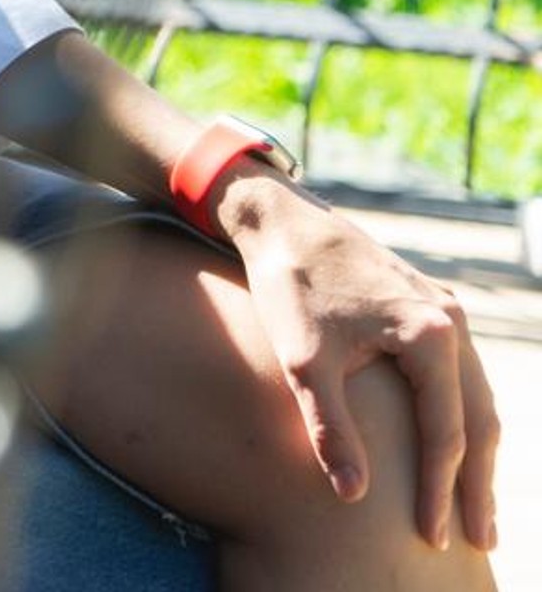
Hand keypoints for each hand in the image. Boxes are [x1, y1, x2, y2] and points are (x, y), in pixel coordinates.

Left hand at [216, 165, 499, 551]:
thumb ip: (330, 429)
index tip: (431, 537)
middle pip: (477, 418)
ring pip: (476, 395)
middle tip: (479, 540)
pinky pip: (460, 371)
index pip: (444, 432)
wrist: (278, 218)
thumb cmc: (287, 286)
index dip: (437, 490)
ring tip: (471, 505)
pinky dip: (462, 413)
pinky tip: (452, 442)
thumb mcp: (303, 362)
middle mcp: (450, 319)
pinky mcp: (427, 302)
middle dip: (475, 483)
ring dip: (475, 451)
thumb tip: (354, 496)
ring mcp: (443, 308)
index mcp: (429, 334)